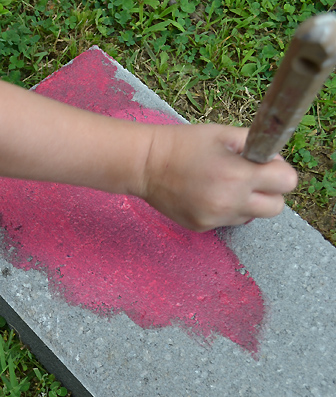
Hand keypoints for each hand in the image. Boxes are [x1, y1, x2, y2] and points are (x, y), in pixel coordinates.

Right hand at [136, 124, 297, 231]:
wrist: (145, 164)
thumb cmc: (184, 144)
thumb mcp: (223, 133)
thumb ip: (255, 144)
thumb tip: (273, 159)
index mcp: (238, 175)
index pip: (287, 182)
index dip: (279, 171)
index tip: (265, 165)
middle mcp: (229, 202)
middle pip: (275, 207)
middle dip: (269, 192)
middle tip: (250, 179)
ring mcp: (215, 218)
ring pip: (250, 216)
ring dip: (245, 202)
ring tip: (222, 184)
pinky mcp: (201, 227)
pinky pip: (226, 220)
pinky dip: (223, 209)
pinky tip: (204, 194)